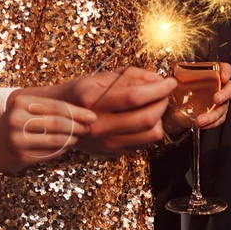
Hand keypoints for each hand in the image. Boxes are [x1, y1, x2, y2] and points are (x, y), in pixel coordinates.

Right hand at [0, 94, 95, 169]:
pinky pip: (49, 153)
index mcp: (21, 103)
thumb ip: (46, 109)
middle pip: (58, 122)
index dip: (77, 112)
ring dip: (72, 139)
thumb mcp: (23, 109)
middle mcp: (17, 119)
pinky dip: (62, 149)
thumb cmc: (12, 124)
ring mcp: (18, 139)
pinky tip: (67, 146)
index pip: (56, 106)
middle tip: (89, 127)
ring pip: (55, 139)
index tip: (92, 116)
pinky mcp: (20, 157)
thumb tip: (80, 112)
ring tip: (80, 137)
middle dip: (78, 125)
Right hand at [46, 67, 175, 154]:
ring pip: (151, 134)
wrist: (60, 119)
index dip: (159, 88)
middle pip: (147, 118)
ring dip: (160, 118)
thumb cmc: (82, 93)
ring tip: (154, 106)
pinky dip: (151, 129)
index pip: (136, 96)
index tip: (170, 82)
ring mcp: (106, 142)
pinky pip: (145, 143)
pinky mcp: (113, 152)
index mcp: (93, 101)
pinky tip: (144, 119)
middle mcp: (99, 125)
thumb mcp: (102, 77)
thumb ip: (132, 76)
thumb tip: (158, 80)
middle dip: (163, 102)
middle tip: (163, 93)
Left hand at [166, 62, 230, 133]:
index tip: (223, 77)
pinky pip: (219, 120)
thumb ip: (176, 77)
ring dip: (213, 115)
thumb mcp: (177, 81)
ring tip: (200, 120)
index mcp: (211, 74)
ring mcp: (219, 102)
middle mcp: (219, 87)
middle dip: (225, 94)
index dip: (227, 71)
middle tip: (216, 99)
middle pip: (230, 88)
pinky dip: (211, 124)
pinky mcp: (216, 114)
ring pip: (223, 107)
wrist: (175, 108)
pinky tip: (201, 125)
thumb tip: (170, 80)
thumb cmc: (179, 90)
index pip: (225, 68)